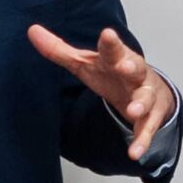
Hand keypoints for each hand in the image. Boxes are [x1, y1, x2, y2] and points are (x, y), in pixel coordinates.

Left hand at [28, 24, 175, 161]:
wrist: (151, 91)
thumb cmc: (112, 74)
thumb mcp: (85, 62)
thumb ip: (58, 49)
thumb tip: (32, 31)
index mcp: (117, 59)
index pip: (113, 48)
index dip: (110, 43)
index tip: (107, 34)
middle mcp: (134, 75)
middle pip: (135, 68)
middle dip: (131, 66)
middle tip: (125, 66)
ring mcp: (145, 95)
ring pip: (145, 98)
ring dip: (140, 104)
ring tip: (133, 111)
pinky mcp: (150, 117)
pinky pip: (146, 129)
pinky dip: (142, 141)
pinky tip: (134, 152)